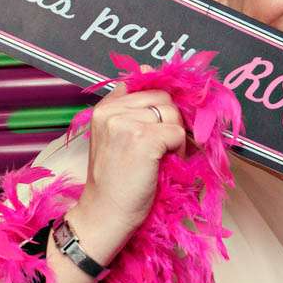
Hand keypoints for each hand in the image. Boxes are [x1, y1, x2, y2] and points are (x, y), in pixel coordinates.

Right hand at [68, 81, 185, 261]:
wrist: (105, 214)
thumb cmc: (116, 180)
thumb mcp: (117, 136)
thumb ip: (132, 106)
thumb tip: (147, 68)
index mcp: (104, 107)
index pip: (145, 85)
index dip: (161, 106)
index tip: (160, 126)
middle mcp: (112, 111)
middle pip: (164, 98)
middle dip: (171, 122)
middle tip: (161, 149)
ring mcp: (126, 123)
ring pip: (173, 114)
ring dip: (176, 137)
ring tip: (161, 158)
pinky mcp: (143, 139)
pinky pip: (177, 133)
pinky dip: (178, 150)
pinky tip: (163, 164)